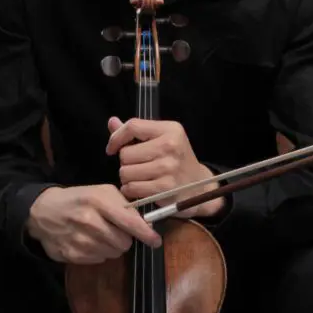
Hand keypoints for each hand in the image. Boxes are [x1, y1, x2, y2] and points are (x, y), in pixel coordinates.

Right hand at [26, 184, 161, 263]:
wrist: (44, 211)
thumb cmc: (78, 199)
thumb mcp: (100, 192)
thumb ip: (124, 206)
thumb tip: (146, 225)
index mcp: (98, 201)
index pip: (129, 222)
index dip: (146, 234)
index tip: (155, 241)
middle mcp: (89, 221)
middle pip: (124, 242)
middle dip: (125, 238)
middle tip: (115, 230)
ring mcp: (80, 240)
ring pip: (113, 253)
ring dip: (112, 246)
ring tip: (99, 235)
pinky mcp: (72, 254)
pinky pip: (99, 259)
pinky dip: (99, 252)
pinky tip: (88, 241)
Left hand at [106, 117, 225, 219]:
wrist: (200, 187)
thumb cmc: (176, 160)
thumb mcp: (161, 140)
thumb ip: (136, 132)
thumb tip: (112, 121)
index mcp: (170, 129)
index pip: (133, 126)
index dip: (116, 138)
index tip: (111, 148)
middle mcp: (170, 146)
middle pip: (125, 154)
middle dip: (126, 162)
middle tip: (138, 166)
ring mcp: (168, 167)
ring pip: (125, 172)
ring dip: (128, 178)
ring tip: (140, 177)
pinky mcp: (165, 187)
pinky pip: (132, 188)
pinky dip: (131, 190)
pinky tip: (141, 188)